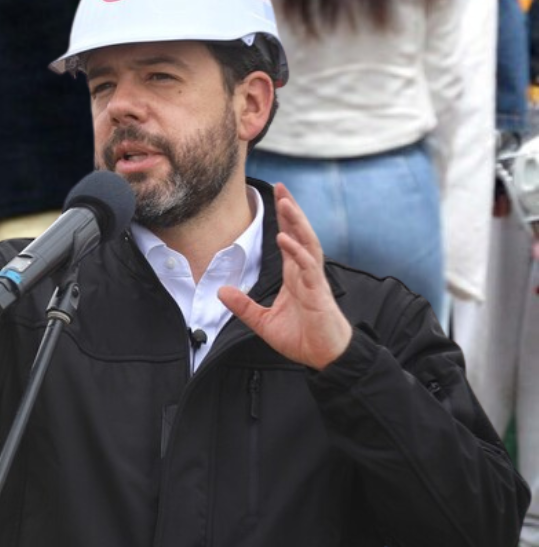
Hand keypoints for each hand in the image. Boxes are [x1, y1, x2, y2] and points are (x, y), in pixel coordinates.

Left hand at [217, 184, 351, 369]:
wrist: (325, 358)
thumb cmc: (302, 339)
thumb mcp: (263, 322)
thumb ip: (243, 306)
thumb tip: (221, 291)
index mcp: (295, 276)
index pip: (290, 240)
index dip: (283, 220)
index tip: (275, 198)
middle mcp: (306, 273)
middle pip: (300, 234)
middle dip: (291, 211)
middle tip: (281, 188)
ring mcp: (314, 280)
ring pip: (307, 244)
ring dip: (297, 223)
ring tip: (286, 203)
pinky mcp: (319, 293)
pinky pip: (308, 267)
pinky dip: (298, 252)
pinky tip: (286, 239)